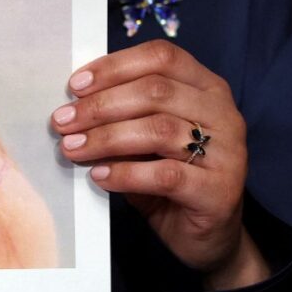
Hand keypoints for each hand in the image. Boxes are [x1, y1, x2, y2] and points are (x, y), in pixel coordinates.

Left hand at [52, 40, 269, 289]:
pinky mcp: (220, 191)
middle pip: (155, 92)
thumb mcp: (144, 139)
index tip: (75, 86)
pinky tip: (99, 176)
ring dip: (106, 138)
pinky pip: (166, 175)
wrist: (205, 234)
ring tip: (72, 148)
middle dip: (100, 105)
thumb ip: (122, 115)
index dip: (114, 66)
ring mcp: (228, 152)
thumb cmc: (168, 176)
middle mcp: (222, 112)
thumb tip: (72, 106)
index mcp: (206, 87)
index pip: (161, 57)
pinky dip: (125, 173)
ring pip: (159, 130)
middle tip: (63, 121)